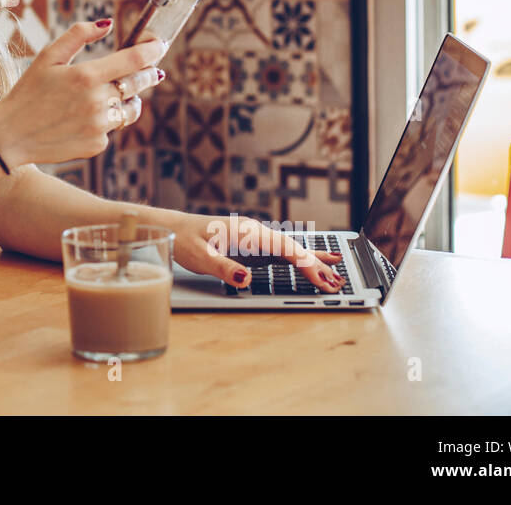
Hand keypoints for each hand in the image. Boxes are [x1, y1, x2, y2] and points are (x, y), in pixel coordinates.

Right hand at [0, 19, 166, 166]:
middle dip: (150, 73)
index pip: (133, 60)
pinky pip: (112, 129)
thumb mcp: (48, 57)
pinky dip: (106, 120)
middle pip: (139, 83)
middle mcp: (96, 102)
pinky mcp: (97, 145)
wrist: (10, 136)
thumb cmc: (28, 92)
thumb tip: (107, 24)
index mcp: (86, 76)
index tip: (160, 44)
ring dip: (129, 100)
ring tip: (118, 96)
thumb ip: (78, 35)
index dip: (152, 49)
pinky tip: (85, 118)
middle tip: (155, 69)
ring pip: (130, 109)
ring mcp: (98, 126)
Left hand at [169, 212, 346, 292]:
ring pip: (290, 249)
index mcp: (246, 232)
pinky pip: (281, 250)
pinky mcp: (252, 242)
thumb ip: (222, 267)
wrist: (172, 227)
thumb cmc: (183, 239)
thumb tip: (244, 277)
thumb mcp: (198, 256)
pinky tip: (313, 260)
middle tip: (338, 283)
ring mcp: (255, 236)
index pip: (284, 249)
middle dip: (317, 265)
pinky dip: (300, 257)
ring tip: (335, 274)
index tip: (322, 280)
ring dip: (312, 261)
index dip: (306, 265)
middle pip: (293, 249)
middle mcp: (255, 231)